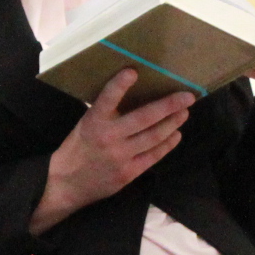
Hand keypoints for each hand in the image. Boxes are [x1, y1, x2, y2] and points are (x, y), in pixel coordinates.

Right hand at [31, 70, 194, 232]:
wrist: (66, 183)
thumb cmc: (79, 147)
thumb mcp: (87, 124)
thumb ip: (107, 113)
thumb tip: (137, 93)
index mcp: (94, 121)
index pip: (107, 99)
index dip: (119, 85)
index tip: (133, 71)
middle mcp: (108, 137)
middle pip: (144, 118)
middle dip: (169, 106)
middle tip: (188, 96)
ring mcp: (120, 156)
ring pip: (154, 137)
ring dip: (172, 123)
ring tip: (184, 112)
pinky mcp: (129, 172)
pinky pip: (153, 156)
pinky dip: (167, 144)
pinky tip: (176, 134)